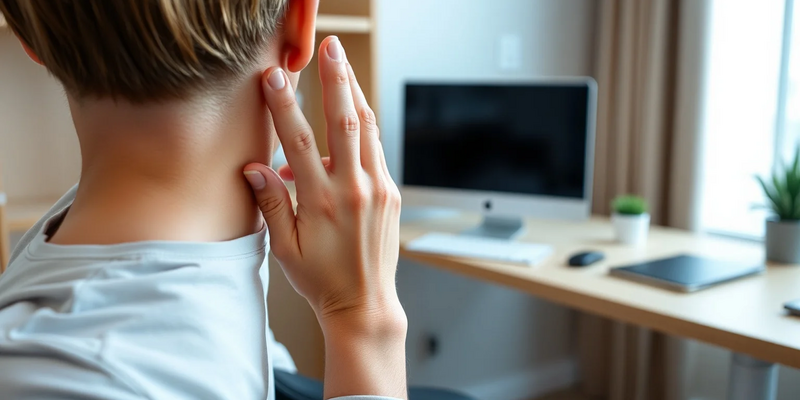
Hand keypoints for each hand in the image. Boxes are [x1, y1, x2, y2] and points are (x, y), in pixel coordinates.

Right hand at [243, 36, 406, 398]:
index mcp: (322, 202)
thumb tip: (253, 167)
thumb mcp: (284, 249)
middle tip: (330, 48)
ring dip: (354, 94)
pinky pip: (377, 150)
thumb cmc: (320, 279)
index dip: (284, 107)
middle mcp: (354, 189)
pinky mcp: (391, 193)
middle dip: (336, 79)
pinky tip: (353, 110)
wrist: (364, 303)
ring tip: (343, 66)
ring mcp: (378, 189)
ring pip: (367, 130)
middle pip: (345, 122)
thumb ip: (270, 204)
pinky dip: (364, 127)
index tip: (273, 77)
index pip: (299, 142)